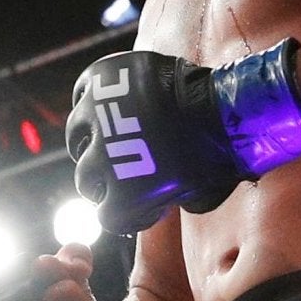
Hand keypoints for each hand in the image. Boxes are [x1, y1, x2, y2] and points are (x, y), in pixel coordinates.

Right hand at [66, 41, 300, 233]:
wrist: (224, 107)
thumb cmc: (218, 157)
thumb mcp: (199, 197)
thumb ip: (173, 201)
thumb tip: (169, 198)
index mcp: (123, 197)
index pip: (108, 217)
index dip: (123, 212)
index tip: (135, 204)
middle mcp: (100, 160)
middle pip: (85, 180)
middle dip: (101, 179)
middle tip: (119, 168)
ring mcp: (95, 118)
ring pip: (76, 136)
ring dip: (90, 139)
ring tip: (109, 132)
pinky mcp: (99, 82)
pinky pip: (82, 93)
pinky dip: (91, 99)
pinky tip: (108, 101)